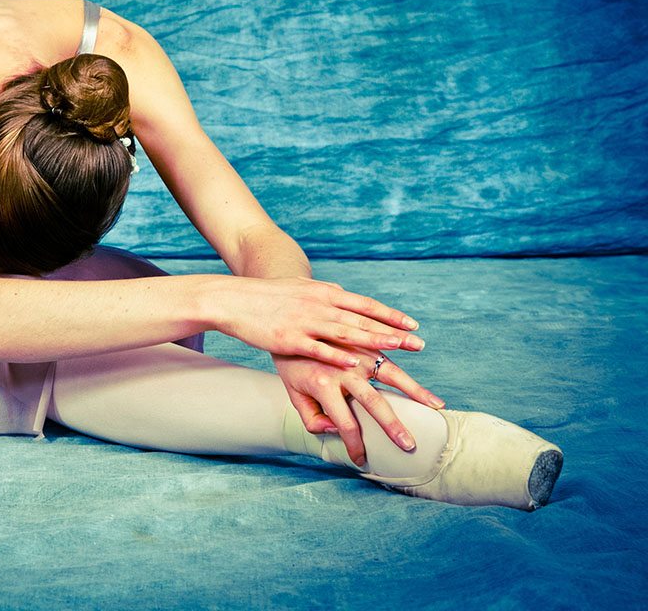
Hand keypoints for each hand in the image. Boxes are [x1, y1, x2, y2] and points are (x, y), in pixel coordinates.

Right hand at [219, 277, 423, 367]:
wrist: (233, 299)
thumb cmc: (267, 296)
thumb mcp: (300, 288)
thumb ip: (324, 294)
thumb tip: (344, 294)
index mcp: (324, 293)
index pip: (365, 305)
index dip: (391, 315)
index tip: (413, 327)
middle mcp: (319, 305)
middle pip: (362, 320)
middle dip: (392, 333)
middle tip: (419, 345)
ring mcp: (304, 321)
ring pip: (345, 332)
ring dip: (373, 341)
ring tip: (396, 351)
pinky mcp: (288, 338)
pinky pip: (317, 347)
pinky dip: (337, 354)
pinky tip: (354, 362)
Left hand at [272, 347, 444, 466]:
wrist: (286, 323)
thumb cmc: (293, 364)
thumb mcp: (293, 394)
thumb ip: (312, 418)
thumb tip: (337, 430)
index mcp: (322, 386)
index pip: (344, 424)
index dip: (354, 445)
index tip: (361, 459)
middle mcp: (342, 369)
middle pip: (373, 402)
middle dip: (392, 426)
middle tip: (410, 445)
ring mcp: (354, 352)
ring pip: (391, 373)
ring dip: (415, 390)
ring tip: (436, 406)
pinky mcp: (362, 338)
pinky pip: (390, 348)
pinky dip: (409, 354)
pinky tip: (424, 359)